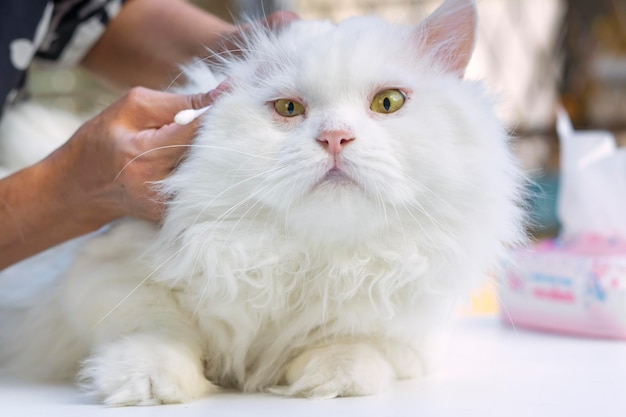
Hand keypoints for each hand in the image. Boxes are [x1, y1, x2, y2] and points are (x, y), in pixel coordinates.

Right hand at [51, 82, 228, 223]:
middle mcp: (158, 185)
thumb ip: (180, 102)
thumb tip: (225, 91)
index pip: (197, 130)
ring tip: (213, 140)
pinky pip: (202, 188)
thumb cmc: (102, 139)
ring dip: (215, 154)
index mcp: (143, 154)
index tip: (236, 97)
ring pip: (210, 173)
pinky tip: (198, 163)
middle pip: (210, 154)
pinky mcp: (172, 217)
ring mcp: (166, 207)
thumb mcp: (132, 108)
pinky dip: (205, 171)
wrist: (79, 188)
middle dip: (221, 133)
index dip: (219, 112)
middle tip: (229, 118)